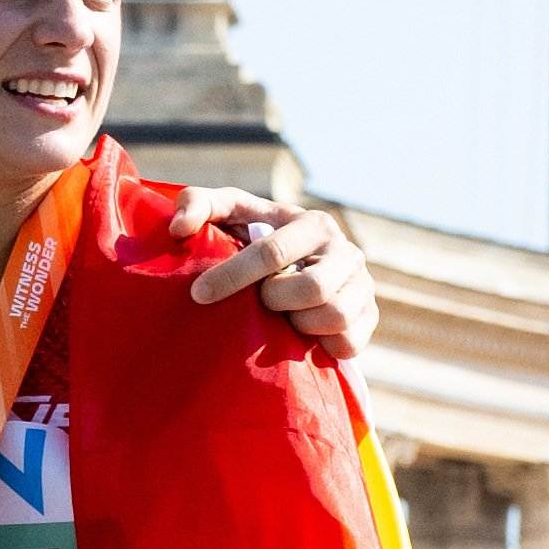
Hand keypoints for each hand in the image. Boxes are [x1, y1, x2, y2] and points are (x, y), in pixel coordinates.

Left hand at [193, 193, 374, 357]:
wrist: (299, 270)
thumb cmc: (256, 240)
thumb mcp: (229, 214)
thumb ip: (199, 204)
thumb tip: (179, 227)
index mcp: (313, 223)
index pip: (273, 252)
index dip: (233, 275)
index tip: (199, 293)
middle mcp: (346, 252)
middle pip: (312, 288)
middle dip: (276, 300)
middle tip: (260, 301)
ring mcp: (363, 286)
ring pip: (335, 316)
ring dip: (299, 323)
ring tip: (284, 315)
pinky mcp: (369, 319)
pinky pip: (348, 344)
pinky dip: (321, 344)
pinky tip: (303, 335)